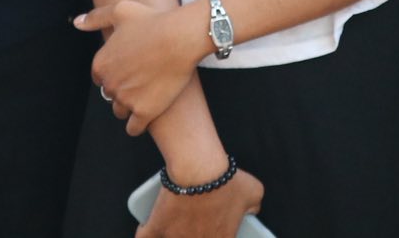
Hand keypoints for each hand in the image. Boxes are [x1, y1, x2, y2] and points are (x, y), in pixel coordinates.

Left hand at [76, 0, 206, 135]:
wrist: (180, 38)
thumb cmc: (152, 20)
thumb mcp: (120, 10)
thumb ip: (95, 17)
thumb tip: (77, 22)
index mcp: (101, 63)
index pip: (99, 77)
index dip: (113, 72)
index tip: (128, 67)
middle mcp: (110, 84)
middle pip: (110, 94)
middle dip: (122, 88)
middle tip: (140, 78)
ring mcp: (126, 100)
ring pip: (121, 111)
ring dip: (129, 106)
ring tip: (145, 95)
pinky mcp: (144, 112)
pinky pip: (134, 128)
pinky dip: (138, 125)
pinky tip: (146, 115)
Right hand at [137, 168, 263, 237]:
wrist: (198, 168)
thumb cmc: (227, 178)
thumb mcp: (254, 191)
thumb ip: (255, 206)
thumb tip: (252, 210)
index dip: (216, 235)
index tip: (213, 231)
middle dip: (192, 233)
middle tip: (192, 224)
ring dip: (170, 235)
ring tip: (171, 229)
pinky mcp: (157, 227)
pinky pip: (144, 237)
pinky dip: (143, 234)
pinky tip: (144, 230)